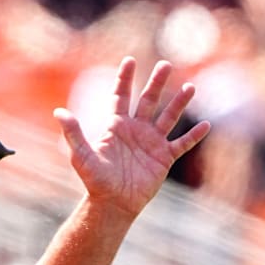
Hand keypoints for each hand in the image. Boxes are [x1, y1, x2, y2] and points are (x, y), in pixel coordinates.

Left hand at [54, 57, 210, 219]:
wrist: (112, 203)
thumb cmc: (94, 180)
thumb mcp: (81, 155)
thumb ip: (73, 133)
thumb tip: (58, 112)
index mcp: (117, 126)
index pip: (121, 96)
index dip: (125, 79)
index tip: (129, 60)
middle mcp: (136, 130)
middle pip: (149, 101)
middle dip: (157, 83)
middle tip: (165, 64)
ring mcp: (151, 143)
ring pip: (169, 117)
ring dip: (179, 103)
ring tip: (190, 87)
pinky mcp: (163, 159)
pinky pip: (181, 144)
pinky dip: (193, 136)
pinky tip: (206, 125)